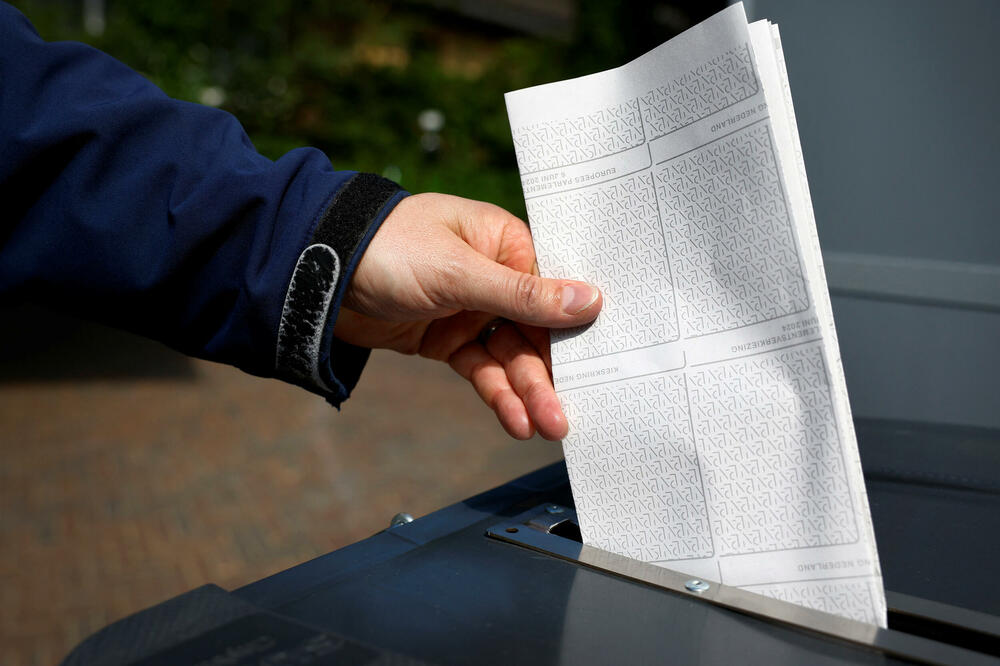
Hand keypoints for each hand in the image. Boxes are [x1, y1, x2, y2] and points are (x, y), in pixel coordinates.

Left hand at [334, 192, 601, 440]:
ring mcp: (469, 309)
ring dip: (526, 392)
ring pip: (509, 356)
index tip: (604, 364)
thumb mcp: (458, 273)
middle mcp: (492, 276)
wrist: (317, 275)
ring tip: (547, 427)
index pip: (552, 291)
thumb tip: (590, 299)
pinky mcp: (447, 339)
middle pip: (533, 331)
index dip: (575, 329)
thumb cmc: (388, 249)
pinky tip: (515, 421)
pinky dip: (497, 394)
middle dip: (548, 374)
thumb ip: (524, 295)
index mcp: (503, 243)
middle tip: (566, 416)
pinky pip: (481, 369)